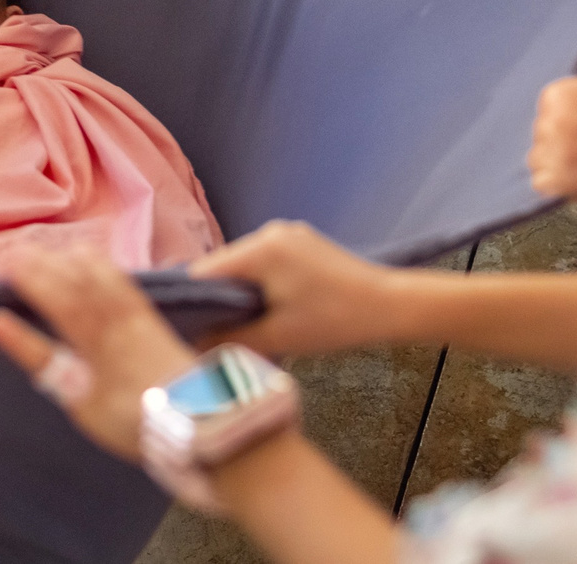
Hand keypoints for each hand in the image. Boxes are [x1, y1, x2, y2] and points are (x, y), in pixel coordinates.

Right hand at [0, 246, 194, 461]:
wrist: (200, 417)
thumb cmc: (135, 421)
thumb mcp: (84, 406)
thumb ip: (50, 368)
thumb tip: (14, 337)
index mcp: (100, 343)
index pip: (60, 304)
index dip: (33, 285)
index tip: (4, 269)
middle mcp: (118, 320)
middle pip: (76, 284)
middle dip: (44, 265)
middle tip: (14, 254)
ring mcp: (136, 315)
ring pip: (99, 276)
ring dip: (69, 261)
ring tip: (45, 252)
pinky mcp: (150, 315)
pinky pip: (121, 279)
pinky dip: (100, 264)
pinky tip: (88, 258)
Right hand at [187, 220, 398, 359]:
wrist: (390, 306)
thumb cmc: (334, 321)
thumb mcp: (277, 337)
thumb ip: (229, 339)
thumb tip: (192, 344)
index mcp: (260, 249)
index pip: (204, 271)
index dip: (191, 301)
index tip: (186, 329)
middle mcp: (270, 232)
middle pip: (224, 266)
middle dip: (218, 298)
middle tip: (217, 334)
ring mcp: (289, 233)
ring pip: (246, 265)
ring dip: (241, 292)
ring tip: (247, 325)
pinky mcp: (303, 242)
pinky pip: (267, 262)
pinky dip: (262, 284)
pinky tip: (272, 309)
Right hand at [526, 78, 576, 199]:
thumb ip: (570, 183)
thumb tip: (553, 176)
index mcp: (557, 178)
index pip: (537, 177)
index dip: (560, 170)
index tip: (574, 165)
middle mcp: (551, 149)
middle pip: (536, 150)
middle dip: (556, 148)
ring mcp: (553, 118)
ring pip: (541, 125)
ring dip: (560, 123)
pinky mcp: (558, 94)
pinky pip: (548, 101)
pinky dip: (563, 101)